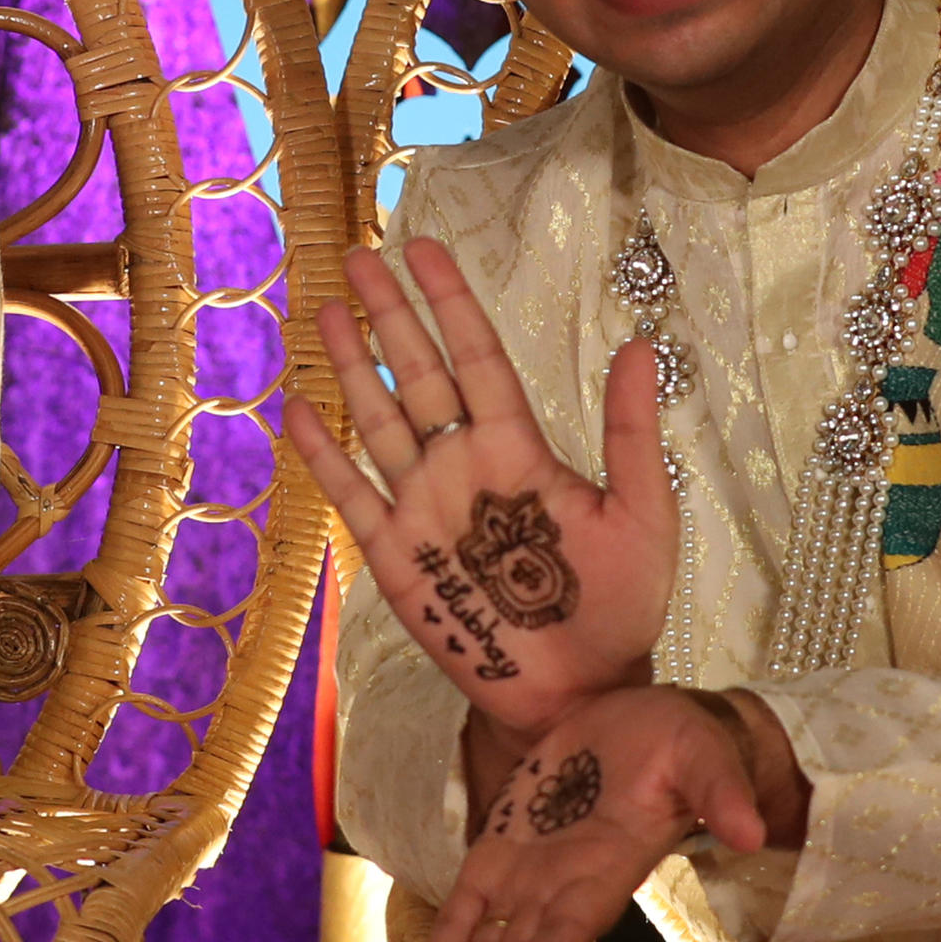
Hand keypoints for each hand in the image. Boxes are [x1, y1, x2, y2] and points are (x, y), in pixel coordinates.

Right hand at [282, 237, 676, 743]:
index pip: (476, 357)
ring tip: (326, 308)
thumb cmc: (618, 610)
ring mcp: (424, 509)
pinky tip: (297, 410)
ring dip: (351, 366)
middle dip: (390, 315)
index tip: (424, 247)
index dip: (449, 302)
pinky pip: (351, 496)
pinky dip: (323, 455)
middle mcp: (464, 468)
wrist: (581, 694)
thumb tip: (641, 345)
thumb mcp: (642, 516)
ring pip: (378, 421)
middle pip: (417, 375)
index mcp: (519, 450)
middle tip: (360, 255)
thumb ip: (631, 435)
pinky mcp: (395, 559)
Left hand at [414, 686, 776, 941]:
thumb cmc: (681, 743)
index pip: (571, 928)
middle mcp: (566, 882)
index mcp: (609, 867)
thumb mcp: (705, 758)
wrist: (644, 717)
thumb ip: (721, 795)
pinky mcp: (500, 846)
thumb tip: (752, 832)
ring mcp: (529, 869)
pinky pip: (465, 906)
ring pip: (493, 941)